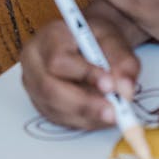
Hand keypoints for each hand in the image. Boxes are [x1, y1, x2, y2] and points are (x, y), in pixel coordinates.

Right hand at [20, 12, 140, 129]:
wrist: (85, 43)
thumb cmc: (95, 39)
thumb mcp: (114, 39)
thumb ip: (122, 61)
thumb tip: (124, 90)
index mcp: (48, 37)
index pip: (59, 59)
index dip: (84, 74)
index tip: (110, 86)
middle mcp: (34, 62)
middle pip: (50, 89)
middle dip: (84, 104)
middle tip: (113, 112)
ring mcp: (33, 85)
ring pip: (55, 108)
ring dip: (87, 116)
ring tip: (113, 115)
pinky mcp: (41, 103)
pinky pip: (60, 119)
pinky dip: (84, 121)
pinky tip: (101, 116)